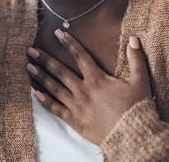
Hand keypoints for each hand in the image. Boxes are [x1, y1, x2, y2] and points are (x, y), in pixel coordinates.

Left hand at [26, 29, 152, 145]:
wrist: (132, 136)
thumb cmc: (137, 109)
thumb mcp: (140, 82)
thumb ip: (136, 59)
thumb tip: (134, 38)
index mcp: (97, 79)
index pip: (80, 56)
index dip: (69, 43)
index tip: (58, 33)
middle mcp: (83, 90)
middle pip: (60, 71)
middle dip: (44, 59)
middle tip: (30, 50)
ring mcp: (77, 106)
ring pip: (54, 88)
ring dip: (40, 76)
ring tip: (28, 67)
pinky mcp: (74, 120)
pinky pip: (55, 109)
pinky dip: (44, 100)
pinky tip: (34, 93)